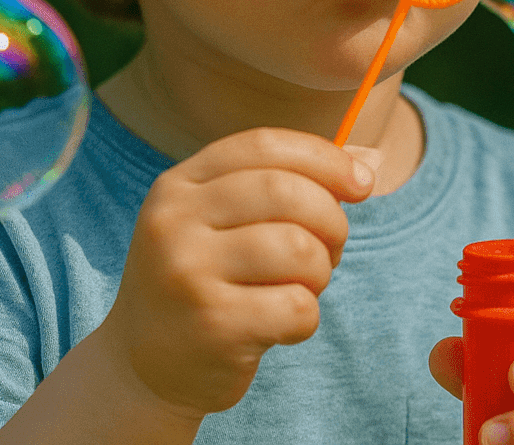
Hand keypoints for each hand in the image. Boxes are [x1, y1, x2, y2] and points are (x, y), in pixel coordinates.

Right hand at [94, 127, 379, 420]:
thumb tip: (368, 160)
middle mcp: (174, 221)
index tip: (363, 183)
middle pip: (287, 192)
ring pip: (299, 249)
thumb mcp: (228, 222)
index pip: (264, 145)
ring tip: (301, 288)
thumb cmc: (207, 281)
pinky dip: (306, 319)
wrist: (144, 367)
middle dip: (331, 220)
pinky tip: (281, 328)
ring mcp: (187, 273)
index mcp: (179, 184)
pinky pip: (296, 307)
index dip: (324, 158)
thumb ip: (290, 183)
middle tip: (330, 250)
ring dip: (320, 273)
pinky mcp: (211, 325)